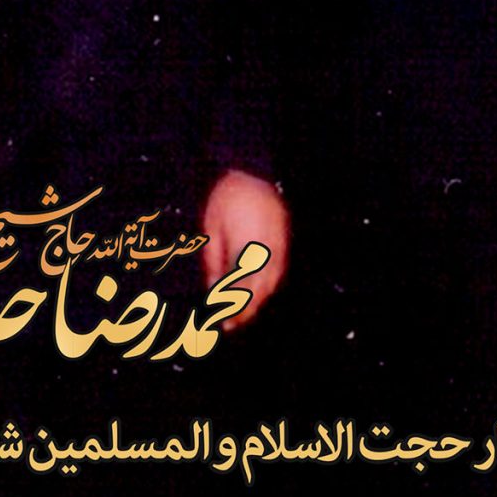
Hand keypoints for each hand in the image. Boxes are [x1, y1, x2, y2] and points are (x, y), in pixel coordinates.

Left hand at [201, 169, 287, 328]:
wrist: (252, 170)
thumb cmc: (225, 199)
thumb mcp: (211, 229)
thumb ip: (213, 262)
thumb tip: (212, 290)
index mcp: (245, 249)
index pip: (240, 289)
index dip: (231, 309)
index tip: (222, 323)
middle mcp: (266, 251)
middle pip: (258, 291)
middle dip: (245, 311)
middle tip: (229, 326)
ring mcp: (279, 245)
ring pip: (272, 284)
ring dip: (257, 301)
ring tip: (242, 314)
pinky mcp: (284, 240)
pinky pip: (279, 270)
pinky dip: (268, 286)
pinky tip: (258, 293)